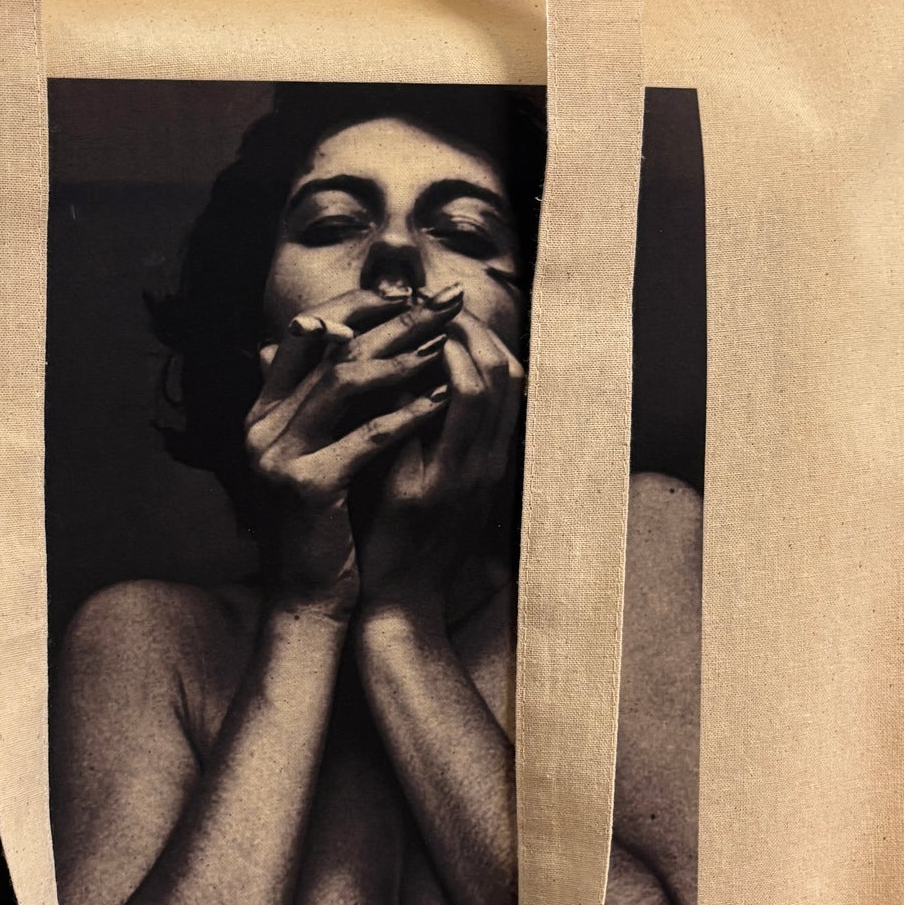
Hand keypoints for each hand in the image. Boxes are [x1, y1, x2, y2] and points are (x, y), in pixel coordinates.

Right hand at [245, 287, 460, 614]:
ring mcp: (278, 457)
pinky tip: (442, 401)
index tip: (409, 293)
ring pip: (344, 383)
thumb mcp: (313, 455)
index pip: (305, 335)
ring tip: (445, 343)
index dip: (357, 306)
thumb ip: (321, 403)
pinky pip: (365, 438)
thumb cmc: (321, 525)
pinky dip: (407, 416)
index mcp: (261, 414)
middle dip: (393, 321)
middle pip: (331, 351)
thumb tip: (345, 339)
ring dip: (401, 358)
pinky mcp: (307, 488)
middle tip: (443, 301)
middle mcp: (261, 428)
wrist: (305, 598)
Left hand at [355, 307, 524, 614]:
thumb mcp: (413, 477)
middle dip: (476, 328)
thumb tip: (398, 379)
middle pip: (509, 372)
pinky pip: (457, 413)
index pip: (507, 381)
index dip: (484, 338)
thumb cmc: (395, 541)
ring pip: (492, 384)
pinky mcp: (444, 485)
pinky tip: (414, 356)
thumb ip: (416, 432)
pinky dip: (442, 373)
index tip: (446, 312)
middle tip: (436, 301)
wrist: (394, 603)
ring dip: (462, 339)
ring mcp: (473, 474)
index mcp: (487, 460)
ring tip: (426, 315)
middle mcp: (490, 463)